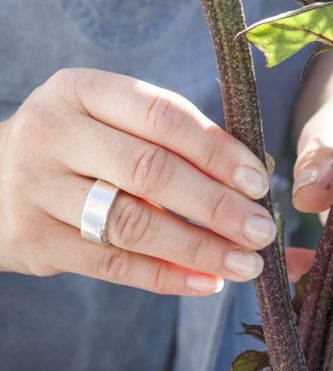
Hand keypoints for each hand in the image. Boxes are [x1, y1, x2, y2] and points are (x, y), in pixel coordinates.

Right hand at [0, 68, 275, 294]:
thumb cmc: (80, 141)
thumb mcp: (112, 117)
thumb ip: (174, 135)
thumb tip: (255, 169)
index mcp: (82, 89)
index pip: (161, 115)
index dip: (215, 148)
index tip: (258, 178)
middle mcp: (54, 133)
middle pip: (148, 171)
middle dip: (214, 204)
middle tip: (260, 228)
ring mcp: (37, 188)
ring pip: (131, 223)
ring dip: (196, 247)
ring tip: (245, 262)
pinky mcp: (33, 241)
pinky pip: (111, 265)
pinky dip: (165, 277)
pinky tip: (206, 282)